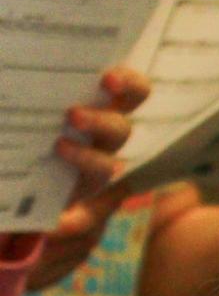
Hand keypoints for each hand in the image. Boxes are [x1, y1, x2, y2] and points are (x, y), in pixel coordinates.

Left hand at [20, 65, 149, 288]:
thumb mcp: (24, 121)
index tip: (108, 78)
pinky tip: (53, 225)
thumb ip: (20, 99)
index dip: (129, 84)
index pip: (131, 93)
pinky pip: (88, 218)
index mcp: (95, 112)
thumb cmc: (24, 151)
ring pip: (108, 168)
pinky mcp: (87, 214)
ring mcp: (94, 179)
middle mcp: (101, 145)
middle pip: (120, 130)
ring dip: (87, 159)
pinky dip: (72, 221)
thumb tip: (5, 70)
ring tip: (59, 149)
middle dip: (101, 121)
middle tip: (73, 115)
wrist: (20, 202)